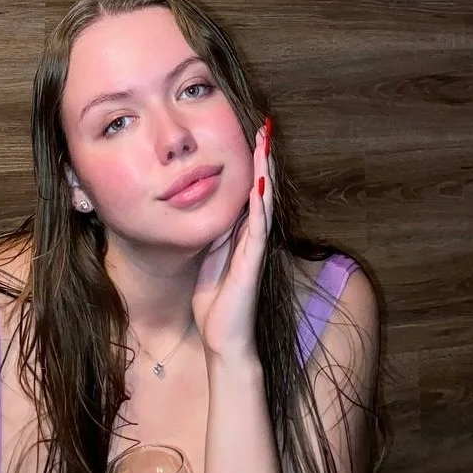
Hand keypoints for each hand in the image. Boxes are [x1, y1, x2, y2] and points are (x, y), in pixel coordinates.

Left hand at [191, 119, 273, 361]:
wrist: (224, 342)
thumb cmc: (215, 305)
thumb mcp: (208, 259)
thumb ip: (213, 237)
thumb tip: (206, 210)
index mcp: (241, 235)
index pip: (250, 192)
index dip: (253, 165)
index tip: (253, 137)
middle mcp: (252, 237)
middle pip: (261, 190)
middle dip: (263, 160)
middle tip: (265, 129)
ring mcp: (255, 249)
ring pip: (263, 203)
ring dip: (265, 174)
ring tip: (266, 145)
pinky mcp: (253, 264)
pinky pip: (258, 230)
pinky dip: (259, 207)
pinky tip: (260, 186)